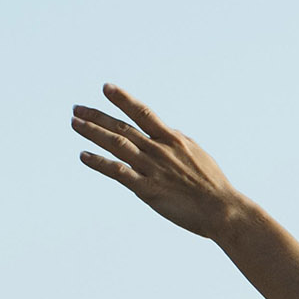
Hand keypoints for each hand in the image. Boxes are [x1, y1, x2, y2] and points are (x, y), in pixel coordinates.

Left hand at [73, 85, 247, 239]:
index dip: (123, 99)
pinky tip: (84, 155)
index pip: (143, 113)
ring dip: (93, 133)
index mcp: (172, 140)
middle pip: (122, 127)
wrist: (224, 210)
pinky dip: (100, 163)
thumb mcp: (197, 154)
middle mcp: (159, 150)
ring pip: (116, 145)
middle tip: (77, 109)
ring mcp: (153, 169)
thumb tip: (163, 129)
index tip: (106, 88)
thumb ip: (176, 141)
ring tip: (75, 123)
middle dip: (97, 116)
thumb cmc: (214, 184)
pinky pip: (119, 173)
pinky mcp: (149, 190)